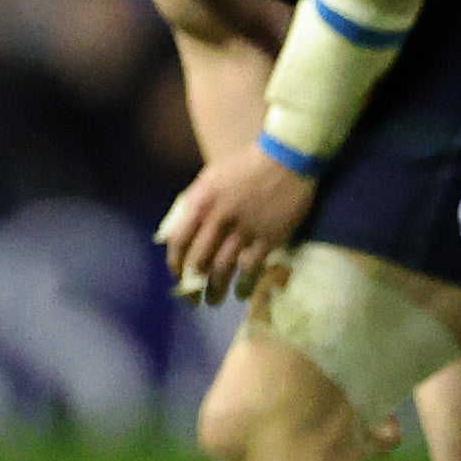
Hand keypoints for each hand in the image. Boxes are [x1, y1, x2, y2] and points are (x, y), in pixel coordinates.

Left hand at [156, 143, 317, 306]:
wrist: (285, 160)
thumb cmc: (245, 167)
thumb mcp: (209, 178)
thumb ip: (194, 204)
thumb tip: (178, 230)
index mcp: (200, 203)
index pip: (179, 241)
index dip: (175, 263)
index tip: (176, 276)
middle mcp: (219, 219)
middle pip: (199, 260)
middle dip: (192, 284)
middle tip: (192, 298)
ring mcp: (245, 230)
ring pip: (223, 269)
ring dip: (216, 290)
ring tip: (213, 301)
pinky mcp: (269, 237)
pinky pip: (252, 268)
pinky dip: (245, 285)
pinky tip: (241, 294)